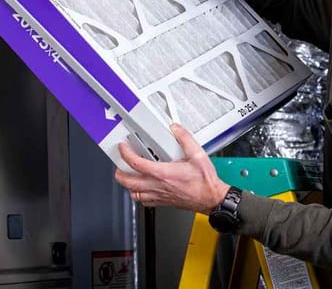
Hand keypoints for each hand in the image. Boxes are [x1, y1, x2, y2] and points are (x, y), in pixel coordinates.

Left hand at [114, 124, 229, 213]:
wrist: (212, 199)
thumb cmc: (205, 182)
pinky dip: (138, 195)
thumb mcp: (198, 154)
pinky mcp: (163, 202)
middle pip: (128, 182)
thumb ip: (185, 139)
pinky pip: (144, 201)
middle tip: (119, 164)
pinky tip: (142, 188)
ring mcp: (159, 196)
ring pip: (134, 194)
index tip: (123, 148)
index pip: (136, 164)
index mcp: (164, 173)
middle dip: (119, 172)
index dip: (125, 154)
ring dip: (127, 185)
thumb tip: (176, 129)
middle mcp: (158, 186)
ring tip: (128, 175)